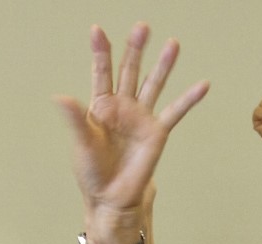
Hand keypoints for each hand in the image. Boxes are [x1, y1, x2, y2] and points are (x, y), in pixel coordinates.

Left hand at [58, 23, 208, 227]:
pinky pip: (176, 112)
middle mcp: (122, 107)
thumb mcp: (81, 144)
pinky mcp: (158, 131)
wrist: (113, 197)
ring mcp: (142, 117)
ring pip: (154, 84)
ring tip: (173, 44)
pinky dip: (189, 99)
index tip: (97, 30)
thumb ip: (74, 119)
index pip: (101, 73)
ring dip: (163, 65)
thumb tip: (59, 97)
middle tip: (142, 28)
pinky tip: (202, 85)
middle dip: (136, 49)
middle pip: (130, 71)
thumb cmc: (93, 172)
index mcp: (100, 106)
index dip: (100, 52)